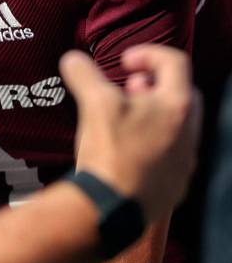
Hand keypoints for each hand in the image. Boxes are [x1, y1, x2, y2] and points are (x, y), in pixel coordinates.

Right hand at [62, 44, 201, 222]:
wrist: (113, 208)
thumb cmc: (111, 152)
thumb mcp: (94, 103)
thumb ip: (84, 74)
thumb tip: (72, 58)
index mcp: (176, 106)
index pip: (174, 62)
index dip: (148, 53)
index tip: (124, 62)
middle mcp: (189, 132)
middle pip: (181, 93)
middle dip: (153, 84)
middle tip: (128, 88)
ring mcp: (184, 160)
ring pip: (175, 125)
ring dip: (152, 114)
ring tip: (123, 118)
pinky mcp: (174, 183)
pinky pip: (169, 153)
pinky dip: (151, 142)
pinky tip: (125, 150)